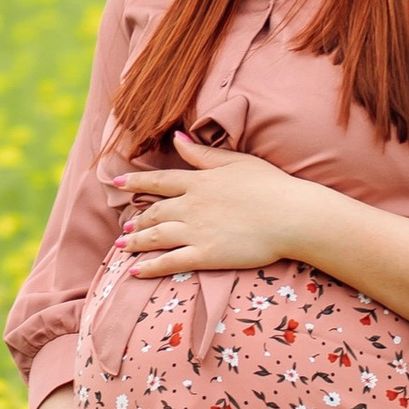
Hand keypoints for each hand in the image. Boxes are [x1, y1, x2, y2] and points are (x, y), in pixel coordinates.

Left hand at [119, 133, 317, 279]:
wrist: (291, 215)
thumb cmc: (270, 186)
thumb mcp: (235, 161)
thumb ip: (202, 153)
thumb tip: (177, 137)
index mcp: (198, 181)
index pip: (159, 180)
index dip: (136, 182)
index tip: (117, 183)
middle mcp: (191, 205)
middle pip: (154, 212)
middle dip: (137, 219)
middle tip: (125, 228)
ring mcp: (196, 231)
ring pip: (156, 236)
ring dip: (136, 242)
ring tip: (123, 246)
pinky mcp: (206, 255)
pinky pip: (170, 262)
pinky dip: (150, 267)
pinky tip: (135, 271)